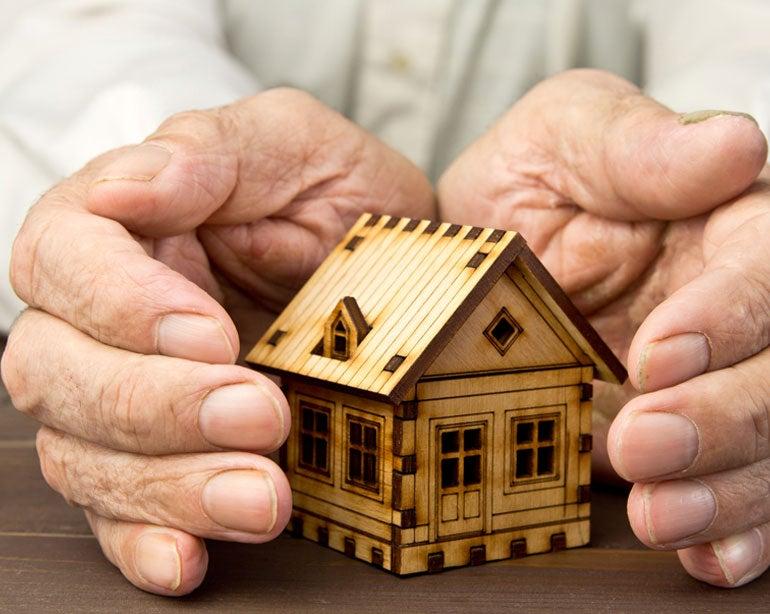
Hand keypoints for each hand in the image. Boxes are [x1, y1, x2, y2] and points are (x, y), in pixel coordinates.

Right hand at [0, 88, 433, 594]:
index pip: (62, 258)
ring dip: (169, 485)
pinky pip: (124, 512)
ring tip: (263, 496)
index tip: (209, 330)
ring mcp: (134, 393)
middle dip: (155, 404)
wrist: (386, 263)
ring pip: (88, 453)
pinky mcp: (169, 456)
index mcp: (125, 228)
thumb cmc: (333, 194)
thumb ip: (211, 151)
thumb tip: (128, 183)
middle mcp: (109, 318)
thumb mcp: (290, 144)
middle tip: (258, 412)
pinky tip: (189, 558)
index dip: (117, 301)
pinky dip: (150, 541)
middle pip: (58, 371)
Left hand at [438, 69, 768, 586]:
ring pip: (762, 444)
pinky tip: (703, 553)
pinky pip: (726, 486)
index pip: (763, 271)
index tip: (657, 353)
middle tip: (646, 443)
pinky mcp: (677, 432)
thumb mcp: (565, 135)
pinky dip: (726, 529)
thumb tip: (735, 148)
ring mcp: (710, 380)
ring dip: (725, 491)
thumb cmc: (535, 173)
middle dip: (722, 419)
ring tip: (665, 516)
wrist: (488, 239)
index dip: (727, 318)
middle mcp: (733, 311)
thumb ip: (637, 146)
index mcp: (729, 225)